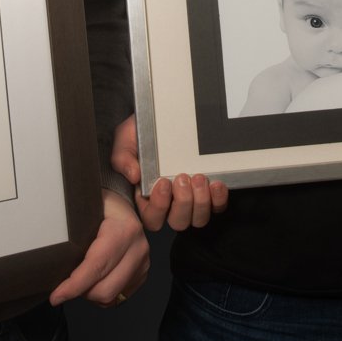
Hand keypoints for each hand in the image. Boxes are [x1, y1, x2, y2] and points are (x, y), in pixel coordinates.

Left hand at [48, 189, 150, 306]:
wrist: (122, 205)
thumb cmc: (100, 205)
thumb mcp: (84, 208)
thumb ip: (69, 228)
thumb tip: (46, 250)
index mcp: (123, 230)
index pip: (96, 266)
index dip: (74, 285)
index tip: (56, 295)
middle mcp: (137, 248)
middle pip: (104, 289)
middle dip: (81, 292)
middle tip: (66, 284)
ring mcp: (143, 262)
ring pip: (111, 297)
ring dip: (91, 294)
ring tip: (81, 278)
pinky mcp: (142, 273)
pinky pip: (119, 297)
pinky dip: (103, 294)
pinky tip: (94, 280)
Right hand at [110, 115, 226, 230]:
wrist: (162, 119)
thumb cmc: (142, 134)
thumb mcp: (126, 141)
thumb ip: (123, 158)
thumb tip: (133, 176)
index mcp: (148, 198)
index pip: (153, 218)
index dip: (159, 206)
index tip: (163, 182)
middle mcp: (170, 204)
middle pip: (179, 222)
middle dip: (183, 203)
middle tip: (183, 177)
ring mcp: (192, 201)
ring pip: (199, 219)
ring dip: (201, 201)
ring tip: (200, 177)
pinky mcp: (209, 194)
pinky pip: (218, 207)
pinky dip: (219, 199)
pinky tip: (216, 183)